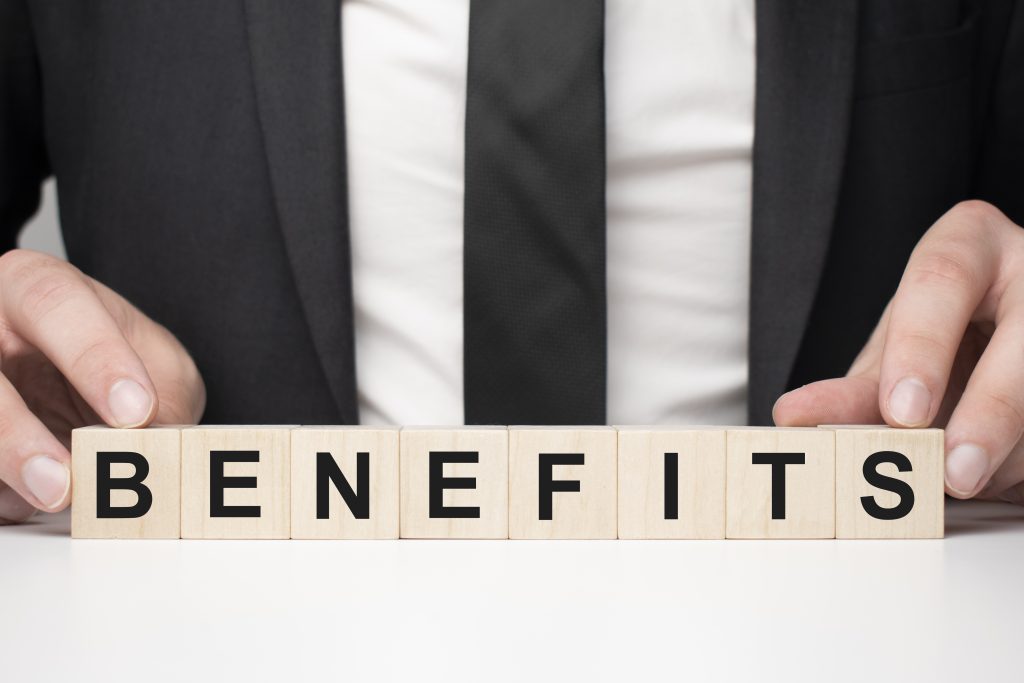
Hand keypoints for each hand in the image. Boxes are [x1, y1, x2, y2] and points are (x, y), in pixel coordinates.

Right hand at [0, 249, 204, 522]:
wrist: (90, 385)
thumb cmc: (122, 361)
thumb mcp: (158, 366)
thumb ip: (165, 401)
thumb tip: (164, 451)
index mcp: (35, 287)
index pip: (56, 306)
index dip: (95, 358)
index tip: (135, 411)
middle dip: (17, 432)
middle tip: (65, 480)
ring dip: (6, 462)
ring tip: (54, 496)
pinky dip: (0, 491)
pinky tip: (26, 502)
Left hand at [774, 200, 1023, 503]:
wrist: (1009, 324)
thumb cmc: (947, 337)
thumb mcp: (900, 353)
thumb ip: (856, 388)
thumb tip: (794, 417)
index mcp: (969, 241)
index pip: (941, 278)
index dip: (921, 348)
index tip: (902, 412)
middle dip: (991, 411)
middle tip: (955, 473)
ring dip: (1011, 450)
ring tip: (967, 475)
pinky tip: (1004, 471)